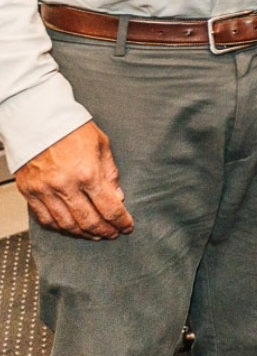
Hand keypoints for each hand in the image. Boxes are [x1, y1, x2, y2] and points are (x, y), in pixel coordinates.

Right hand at [15, 122, 132, 238]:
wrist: (39, 121)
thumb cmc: (72, 129)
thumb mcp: (102, 145)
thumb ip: (110, 173)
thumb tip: (117, 197)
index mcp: (88, 173)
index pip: (108, 207)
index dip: (120, 221)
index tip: (127, 227)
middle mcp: (66, 186)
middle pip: (88, 221)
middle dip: (104, 231)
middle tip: (113, 234)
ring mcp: (45, 192)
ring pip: (66, 224)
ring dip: (83, 233)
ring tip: (95, 234)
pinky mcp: (31, 194)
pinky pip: (46, 219)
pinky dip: (60, 227)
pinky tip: (71, 228)